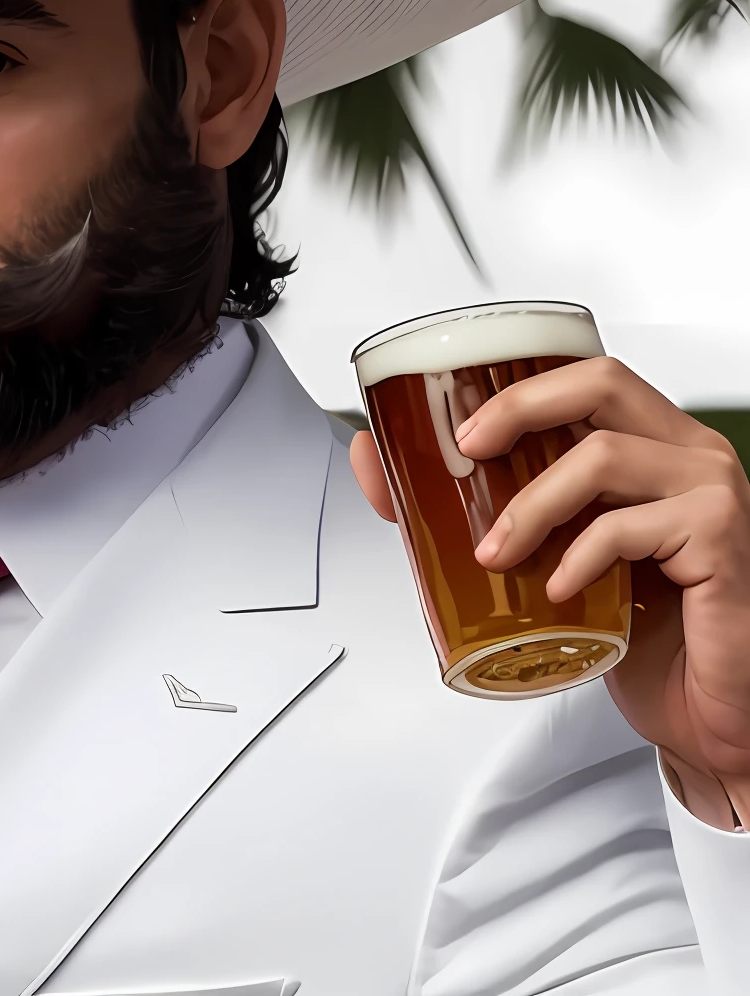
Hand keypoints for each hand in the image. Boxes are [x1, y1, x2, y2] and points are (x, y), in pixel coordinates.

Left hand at [350, 357, 749, 829]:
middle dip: (517, 407)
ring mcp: (711, 490)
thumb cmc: (636, 630)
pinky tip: (557, 589)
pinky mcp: (720, 538)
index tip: (455, 420)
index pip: (584, 376)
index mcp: (648, 441)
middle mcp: (686, 451)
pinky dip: (578, 556)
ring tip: (495, 553)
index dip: (517, 385)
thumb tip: (373, 459)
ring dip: (530, 504)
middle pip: (599, 382)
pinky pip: (629, 527)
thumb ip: (469, 505)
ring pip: (601, 456)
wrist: (704, 711)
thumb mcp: (546, 556)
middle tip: (465, 452)